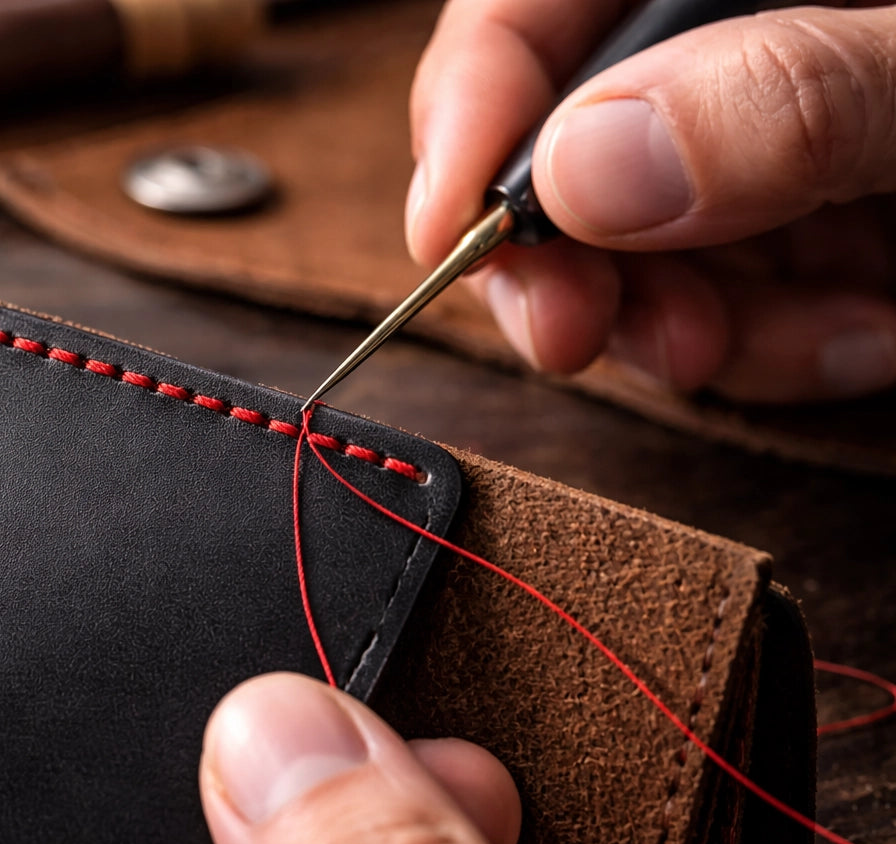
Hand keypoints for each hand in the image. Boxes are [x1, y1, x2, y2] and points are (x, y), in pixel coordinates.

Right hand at [406, 1, 895, 402]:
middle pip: (554, 147)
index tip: (447, 234)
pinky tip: (867, 332)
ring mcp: (759, 147)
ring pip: (623, 253)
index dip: (466, 114)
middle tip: (571, 331)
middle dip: (564, 261)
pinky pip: (716, 309)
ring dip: (680, 329)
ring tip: (803, 333)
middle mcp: (727, 49)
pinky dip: (774, 352)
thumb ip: (783, 100)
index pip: (528, 11)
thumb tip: (581, 169)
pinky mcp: (804, 228)